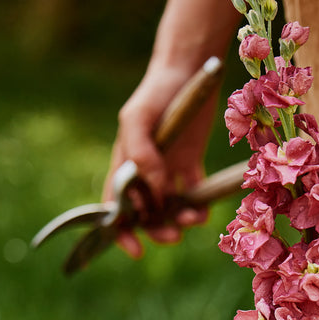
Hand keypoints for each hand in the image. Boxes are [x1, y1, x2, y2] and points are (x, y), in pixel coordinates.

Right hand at [103, 63, 214, 257]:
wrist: (189, 70)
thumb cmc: (155, 93)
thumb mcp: (138, 120)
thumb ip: (141, 155)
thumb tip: (154, 192)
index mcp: (124, 164)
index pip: (115, 207)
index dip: (121, 232)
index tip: (135, 250)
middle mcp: (144, 172)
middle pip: (144, 215)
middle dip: (156, 230)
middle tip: (173, 237)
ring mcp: (167, 170)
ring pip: (169, 209)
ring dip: (178, 221)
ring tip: (190, 220)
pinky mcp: (190, 165)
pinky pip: (192, 195)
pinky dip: (198, 207)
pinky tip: (203, 211)